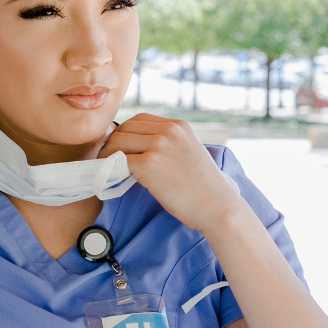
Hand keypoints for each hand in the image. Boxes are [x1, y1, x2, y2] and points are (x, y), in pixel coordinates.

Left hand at [98, 113, 241, 233]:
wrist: (218, 207)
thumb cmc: (204, 188)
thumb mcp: (189, 153)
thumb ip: (168, 145)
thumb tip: (137, 149)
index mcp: (179, 125)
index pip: (139, 119)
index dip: (125, 133)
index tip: (120, 148)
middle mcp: (169, 130)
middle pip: (125, 128)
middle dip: (113, 143)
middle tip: (109, 161)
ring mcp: (159, 145)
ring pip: (118, 141)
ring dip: (108, 155)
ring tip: (109, 170)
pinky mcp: (149, 164)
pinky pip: (118, 161)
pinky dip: (111, 169)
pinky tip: (113, 178)